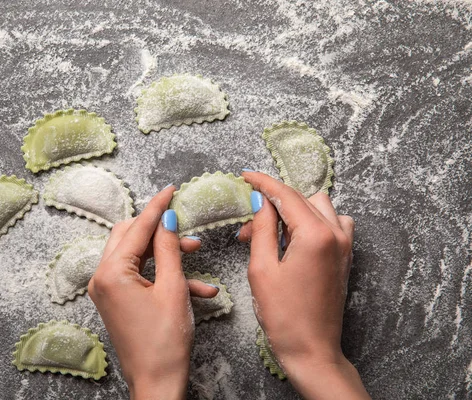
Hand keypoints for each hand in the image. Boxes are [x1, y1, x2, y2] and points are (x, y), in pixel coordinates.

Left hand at [88, 185, 217, 399]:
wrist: (156, 383)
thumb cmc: (165, 342)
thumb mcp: (173, 289)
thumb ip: (168, 249)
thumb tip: (167, 218)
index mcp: (111, 272)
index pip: (137, 227)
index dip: (157, 206)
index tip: (170, 189)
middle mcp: (101, 277)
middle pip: (130, 236)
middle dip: (159, 229)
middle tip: (183, 223)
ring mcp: (106, 289)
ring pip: (136, 255)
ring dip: (164, 252)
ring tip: (196, 252)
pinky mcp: (115, 299)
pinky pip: (138, 275)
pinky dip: (162, 274)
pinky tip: (197, 287)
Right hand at [239, 171, 369, 399]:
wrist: (312, 350)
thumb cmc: (284, 316)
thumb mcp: (262, 268)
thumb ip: (262, 228)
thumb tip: (260, 201)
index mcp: (316, 235)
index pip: (286, 195)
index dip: (263, 183)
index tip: (245, 175)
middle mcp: (336, 234)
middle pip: (301, 199)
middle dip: (272, 204)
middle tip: (248, 227)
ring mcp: (345, 245)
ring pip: (319, 206)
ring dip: (293, 211)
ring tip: (270, 235)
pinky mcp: (345, 256)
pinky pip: (332, 223)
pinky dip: (312, 221)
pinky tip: (293, 240)